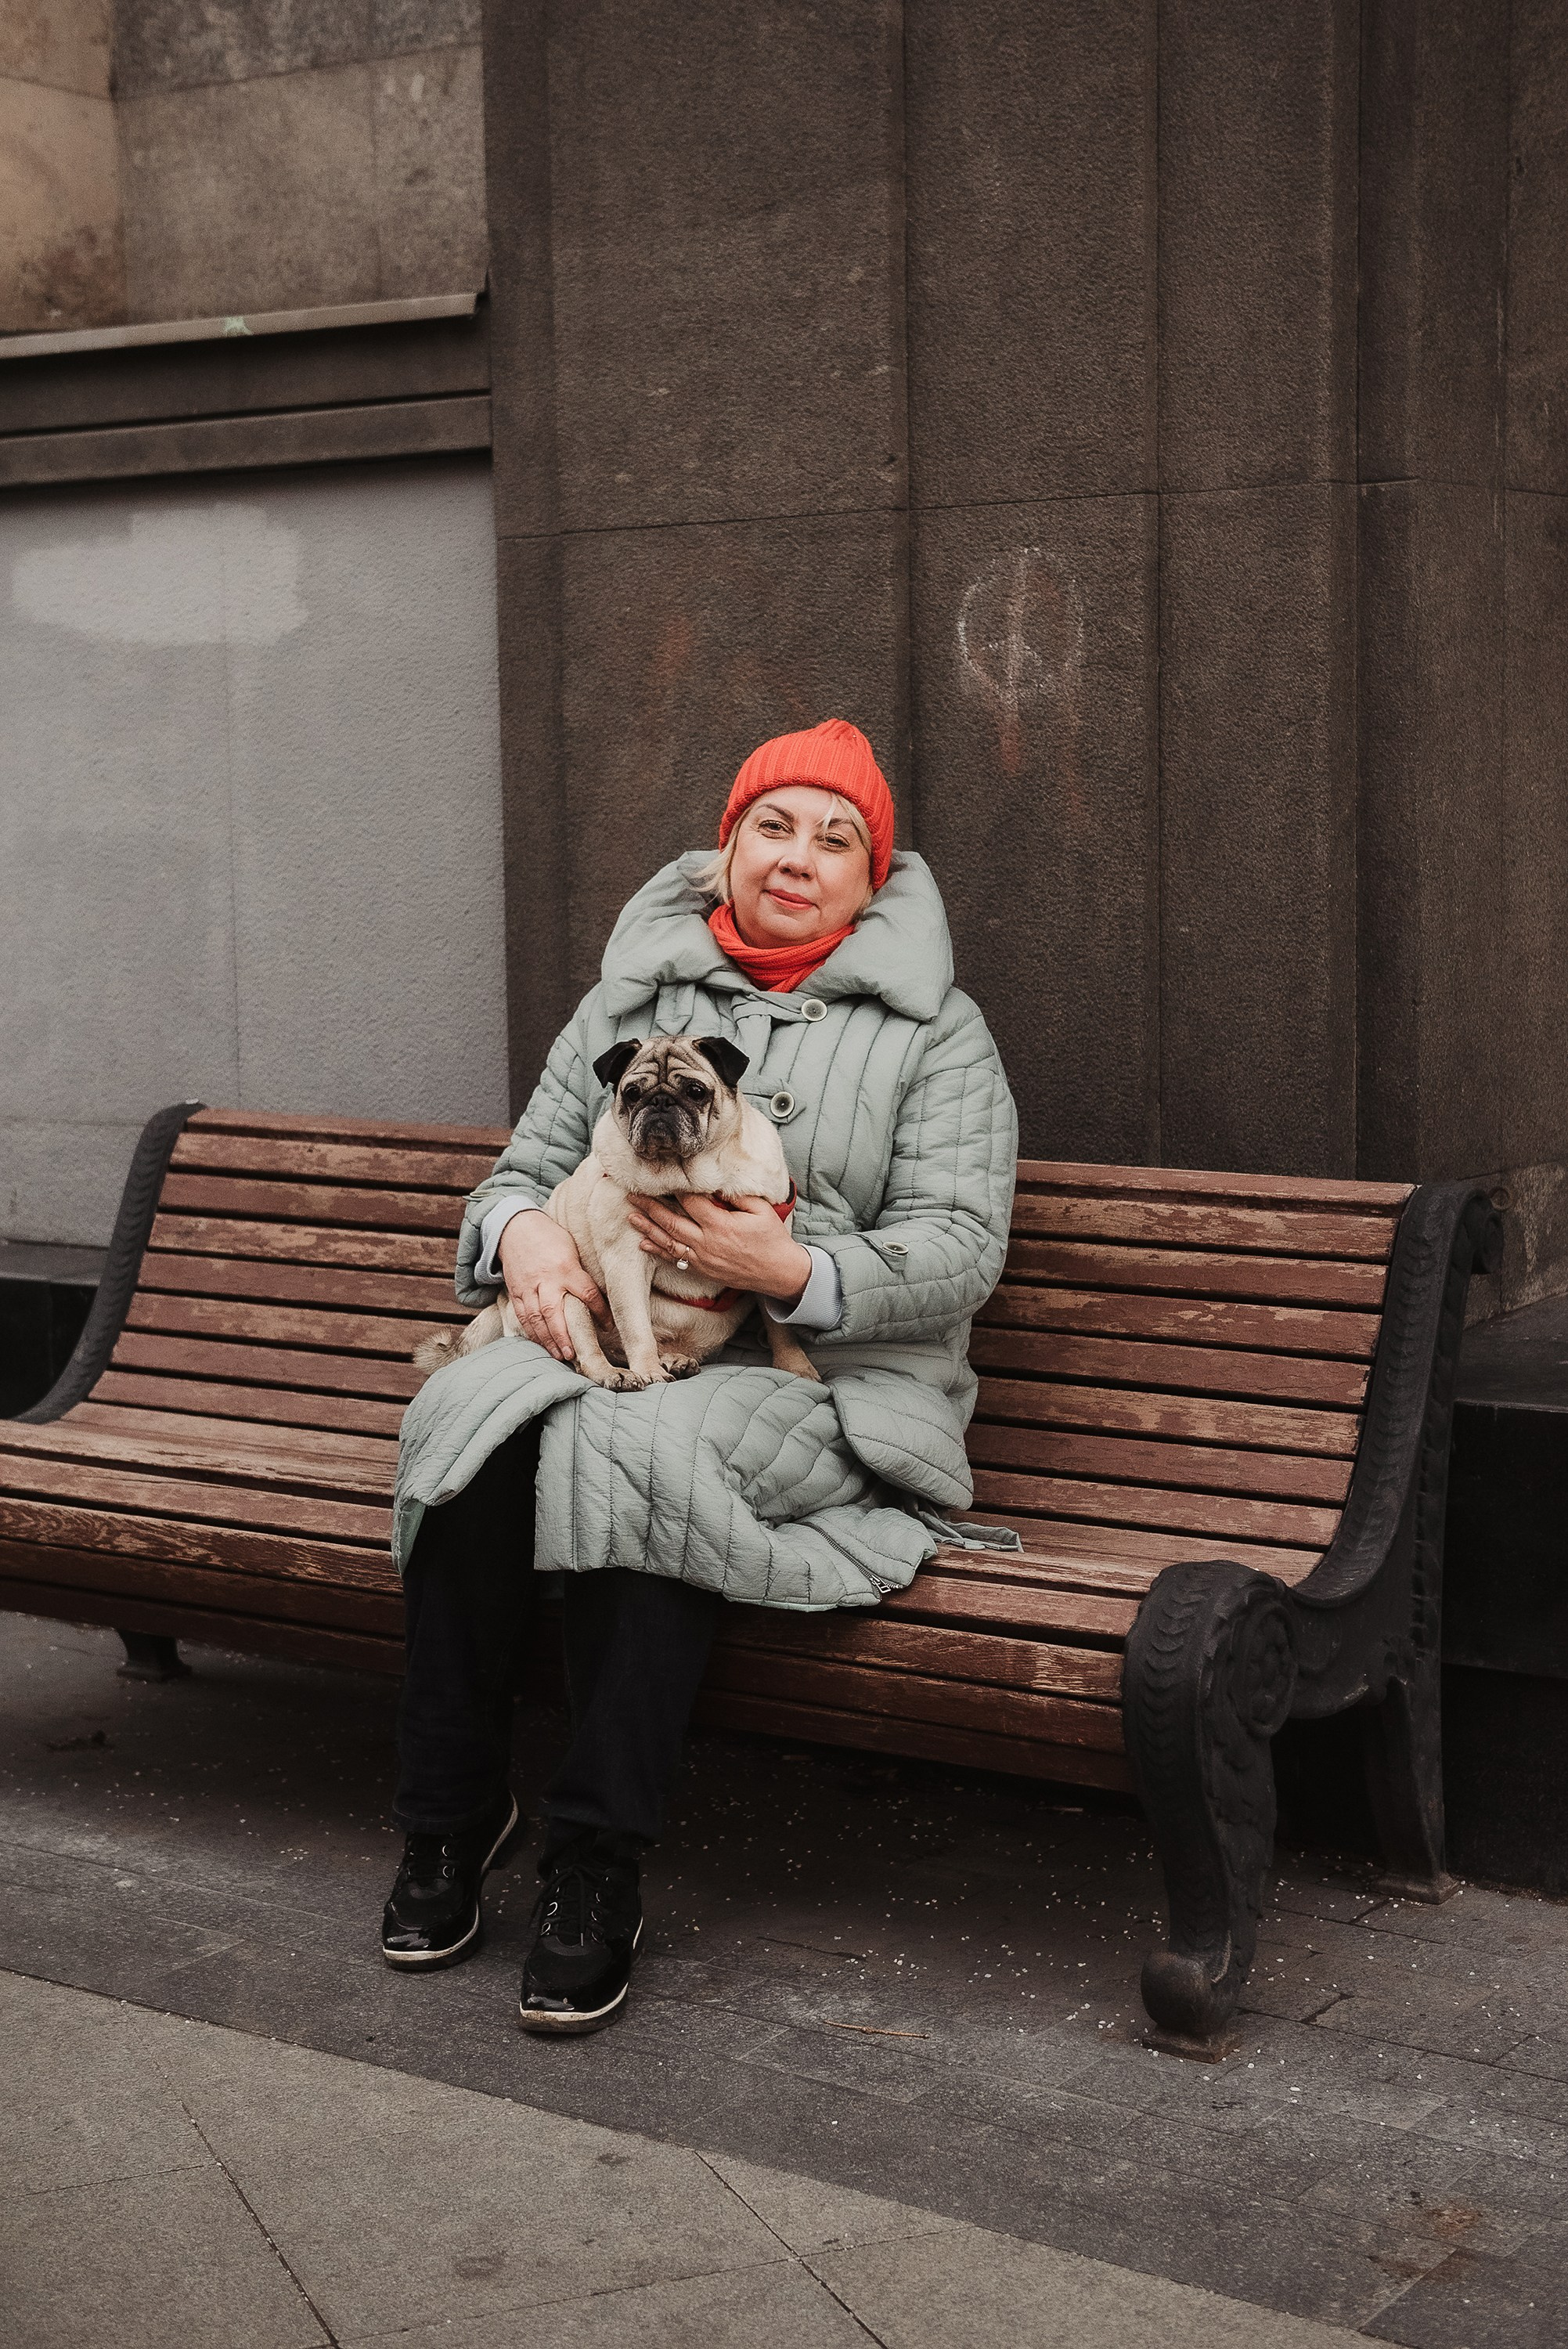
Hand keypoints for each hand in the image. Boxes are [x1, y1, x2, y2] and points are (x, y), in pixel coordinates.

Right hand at [497, 1211, 610, 1362]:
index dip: (600, 1312)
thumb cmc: (551, 1238)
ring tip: (559, 1355)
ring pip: (536, 1318)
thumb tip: (599, 1297)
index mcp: (566, 1267)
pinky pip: (522, 1315)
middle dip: (563, 1335)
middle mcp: (546, 1279)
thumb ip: (581, 1273)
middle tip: (572, 1354)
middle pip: (553, 1311)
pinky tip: (541, 1344)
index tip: (608, 1326)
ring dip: (547, 1339)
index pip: (587, 1293)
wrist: (517, 1228)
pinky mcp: (516, 1291)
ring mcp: (528, 1287)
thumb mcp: (572, 1249)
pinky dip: (531, 1332)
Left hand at [627, 1193, 812, 1305]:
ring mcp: (702, 1259)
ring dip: (648, 1228)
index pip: (690, 1202)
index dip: (675, 1188)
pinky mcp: (702, 1270)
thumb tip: (715, 1185)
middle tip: (632, 1194)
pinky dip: (657, 1251)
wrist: (778, 1273)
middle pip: (671, 1221)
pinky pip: (675, 1260)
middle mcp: (707, 1243)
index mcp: (721, 1225)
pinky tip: (643, 1243)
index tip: (662, 1177)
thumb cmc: (772, 1239)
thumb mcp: (761, 1210)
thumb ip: (737, 1196)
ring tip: (631, 1216)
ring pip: (668, 1242)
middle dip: (649, 1207)